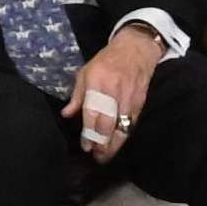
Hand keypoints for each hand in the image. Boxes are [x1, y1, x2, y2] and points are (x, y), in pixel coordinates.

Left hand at [69, 27, 164, 159]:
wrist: (136, 50)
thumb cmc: (106, 61)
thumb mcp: (85, 73)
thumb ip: (77, 96)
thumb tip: (66, 114)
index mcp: (97, 82)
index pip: (92, 113)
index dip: (89, 132)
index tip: (85, 146)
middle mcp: (114, 91)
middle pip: (108, 123)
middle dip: (102, 143)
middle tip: (96, 156)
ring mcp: (129, 98)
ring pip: (123, 127)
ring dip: (114, 144)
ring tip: (105, 156)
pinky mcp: (140, 103)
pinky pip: (132, 124)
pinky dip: (124, 136)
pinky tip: (117, 144)